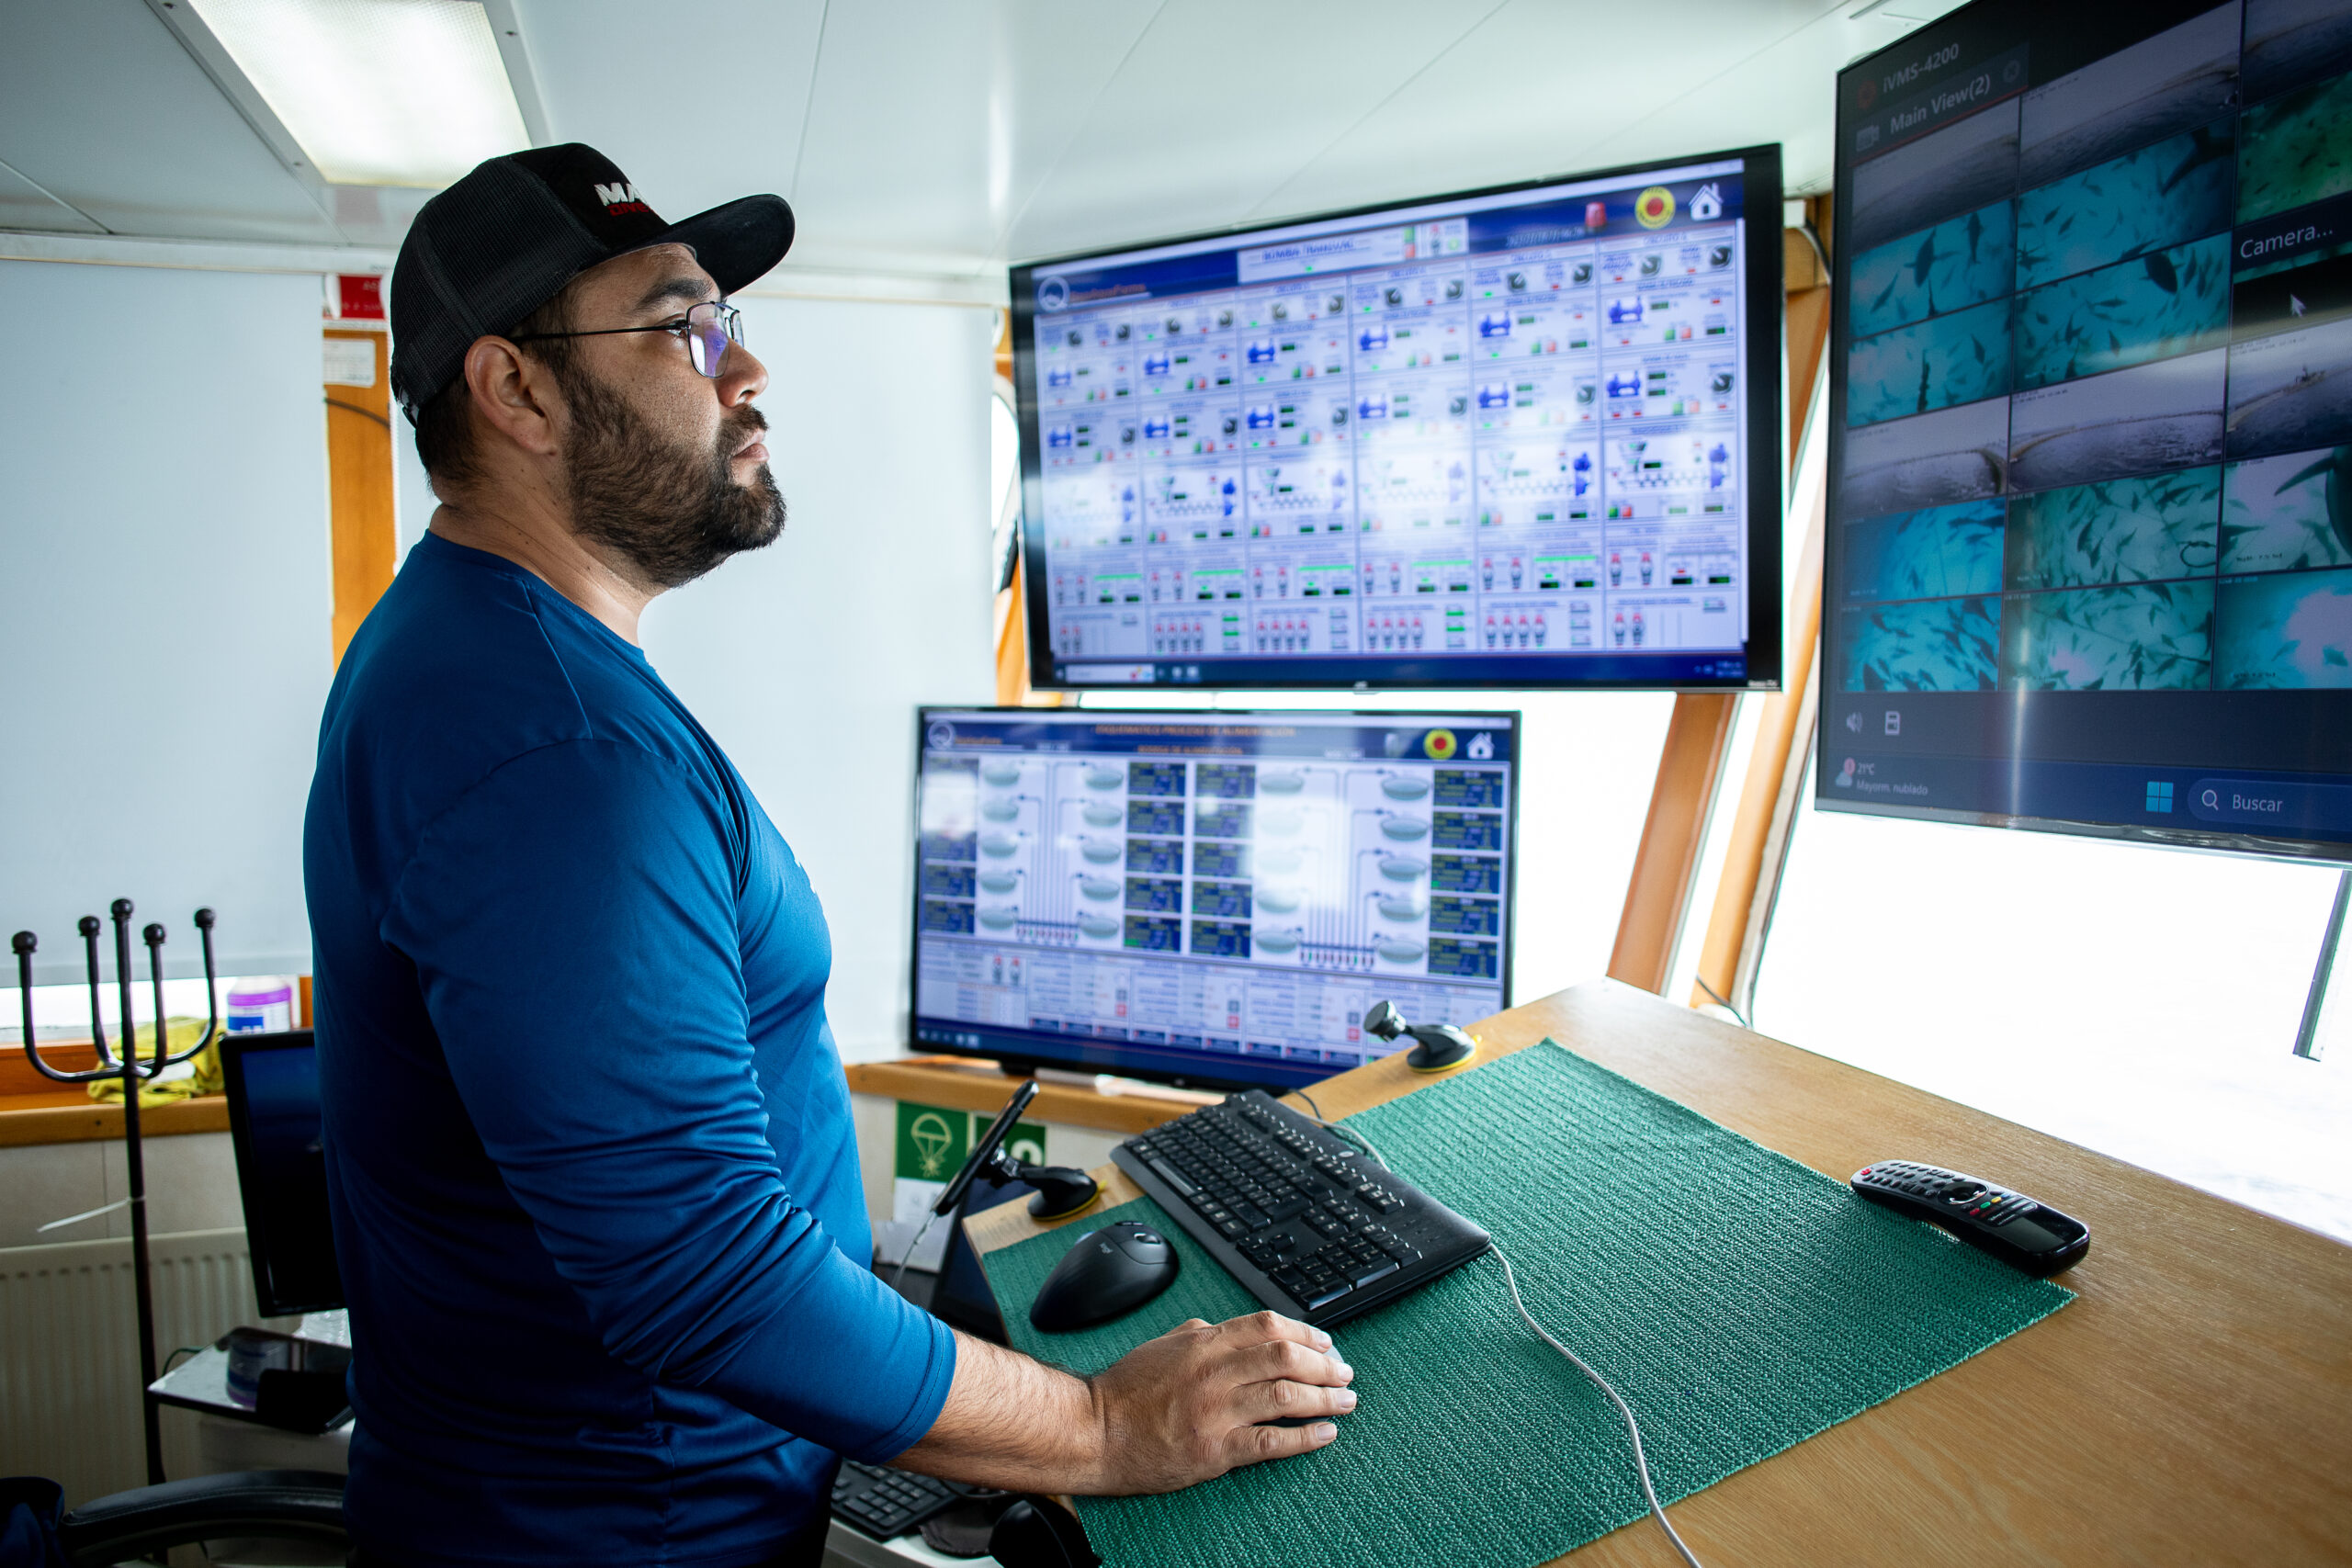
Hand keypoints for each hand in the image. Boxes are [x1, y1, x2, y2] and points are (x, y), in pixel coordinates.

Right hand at [1082, 1310, 1356, 1493]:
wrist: (1094, 1432)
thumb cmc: (1125, 1391)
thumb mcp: (1162, 1346)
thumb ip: (1199, 1335)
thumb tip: (1226, 1329)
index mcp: (1203, 1343)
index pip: (1268, 1326)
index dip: (1305, 1332)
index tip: (1327, 1343)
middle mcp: (1213, 1372)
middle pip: (1285, 1358)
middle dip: (1325, 1366)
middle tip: (1345, 1373)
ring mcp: (1214, 1412)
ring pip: (1285, 1397)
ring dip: (1324, 1399)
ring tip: (1345, 1402)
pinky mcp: (1214, 1451)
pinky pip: (1270, 1442)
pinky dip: (1304, 1438)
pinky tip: (1324, 1435)